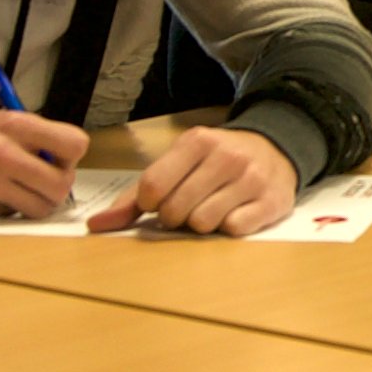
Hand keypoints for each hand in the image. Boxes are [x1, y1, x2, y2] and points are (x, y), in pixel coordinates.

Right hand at [0, 111, 89, 219]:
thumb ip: (36, 137)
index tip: (58, 160)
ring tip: (20, 192)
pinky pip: (14, 216)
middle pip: (62, 183)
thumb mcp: (0, 122)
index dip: (71, 157)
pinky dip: (10, 211)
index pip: (75, 144)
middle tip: (42, 183)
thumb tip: (68, 160)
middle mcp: (3, 151)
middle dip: (57, 188)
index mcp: (15, 124)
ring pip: (43, 206)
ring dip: (37, 204)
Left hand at [85, 126, 293, 235]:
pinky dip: (229, 227)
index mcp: (197, 141)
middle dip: (175, 216)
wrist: (275, 150)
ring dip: (202, 224)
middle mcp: (227, 156)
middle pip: (176, 210)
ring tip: (212, 209)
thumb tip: (95, 225)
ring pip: (203, 223)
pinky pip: (234, 230)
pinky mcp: (273, 201)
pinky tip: (235, 212)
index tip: (160, 201)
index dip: (150, 204)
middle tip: (189, 206)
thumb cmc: (214, 162)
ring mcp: (252, 178)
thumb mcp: (178, 165)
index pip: (152, 186)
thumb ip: (134, 196)